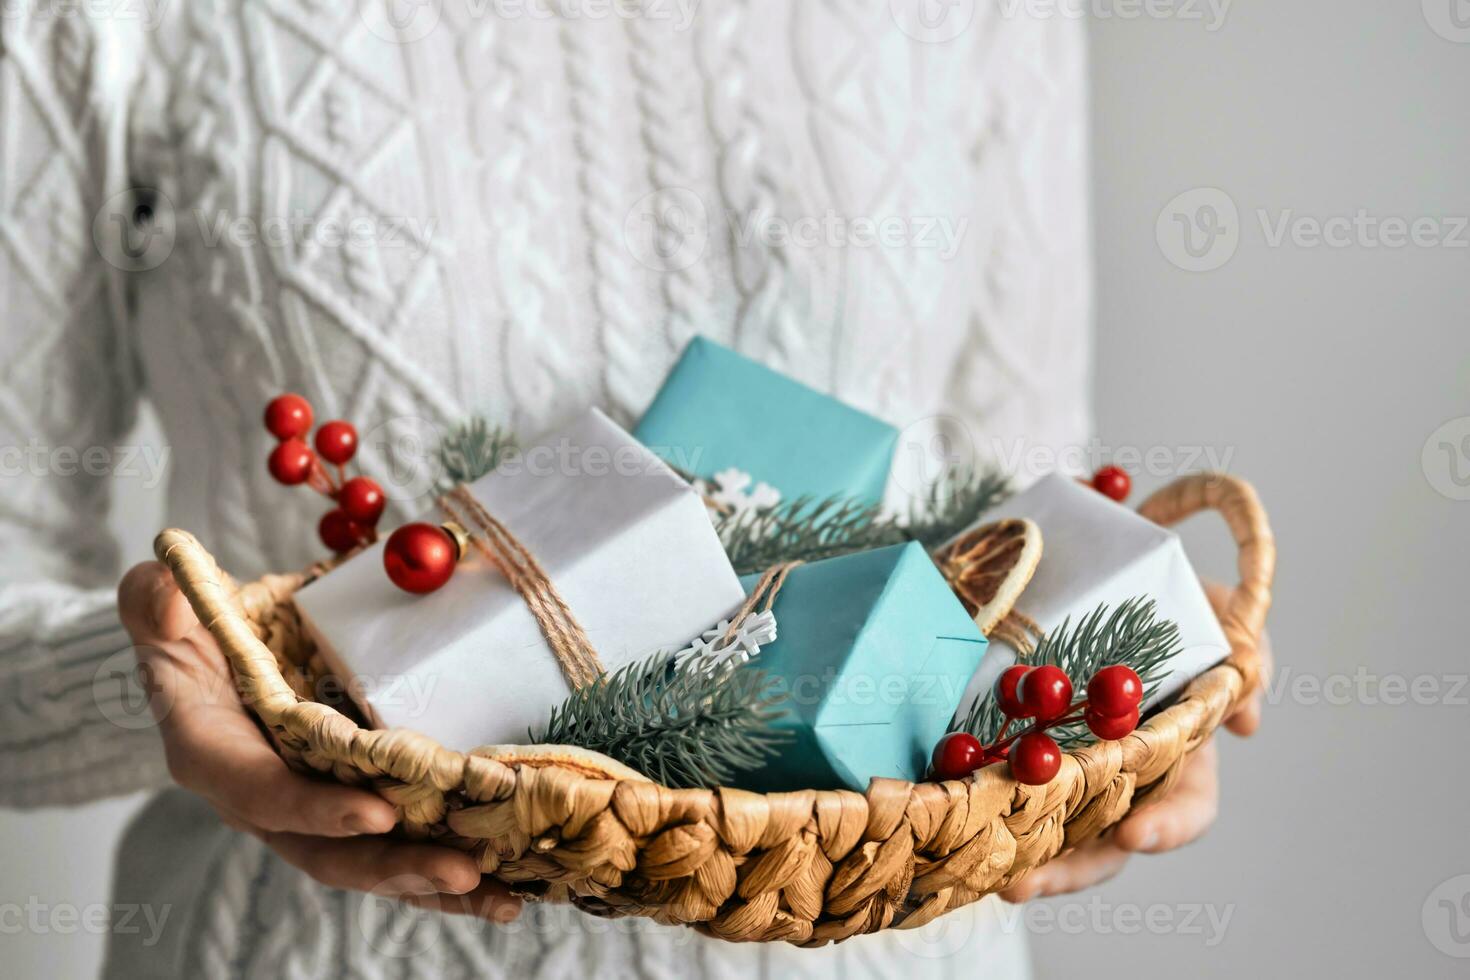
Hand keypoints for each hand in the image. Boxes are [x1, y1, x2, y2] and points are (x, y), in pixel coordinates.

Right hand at [118, 561, 520, 921]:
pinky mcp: (350, 809)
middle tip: (461, 871)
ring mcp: (310, 811)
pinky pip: (397, 852)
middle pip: (326, 852)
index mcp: (213, 754)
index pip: (261, 793)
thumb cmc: (191, 629)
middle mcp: (264, 798)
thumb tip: (171, 596)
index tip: (377, 814)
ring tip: (500, 897)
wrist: (214, 651)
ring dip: (433, 884)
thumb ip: (156, 604)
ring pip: (370, 864)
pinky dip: (446, 878)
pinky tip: (504, 893)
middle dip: (393, 867)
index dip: (316, 810)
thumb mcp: (161, 606)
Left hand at [1000, 585, 1271, 902]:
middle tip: (1026, 880)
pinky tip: (950, 816)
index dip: (1165, 826)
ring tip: (984, 872)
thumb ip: (1245, 662)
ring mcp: (1067, 764)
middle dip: (1066, 868)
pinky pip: (998, 785)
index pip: (1186, 808)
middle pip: (1102, 843)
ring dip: (1017, 855)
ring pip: (1046, 828)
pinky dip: (977, 806)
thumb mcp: (1216, 615)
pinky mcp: (1016, 745)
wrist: (1098, 568)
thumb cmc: (1171, 599)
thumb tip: (1246, 722)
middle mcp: (1122, 772)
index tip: (1131, 833)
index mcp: (1179, 753)